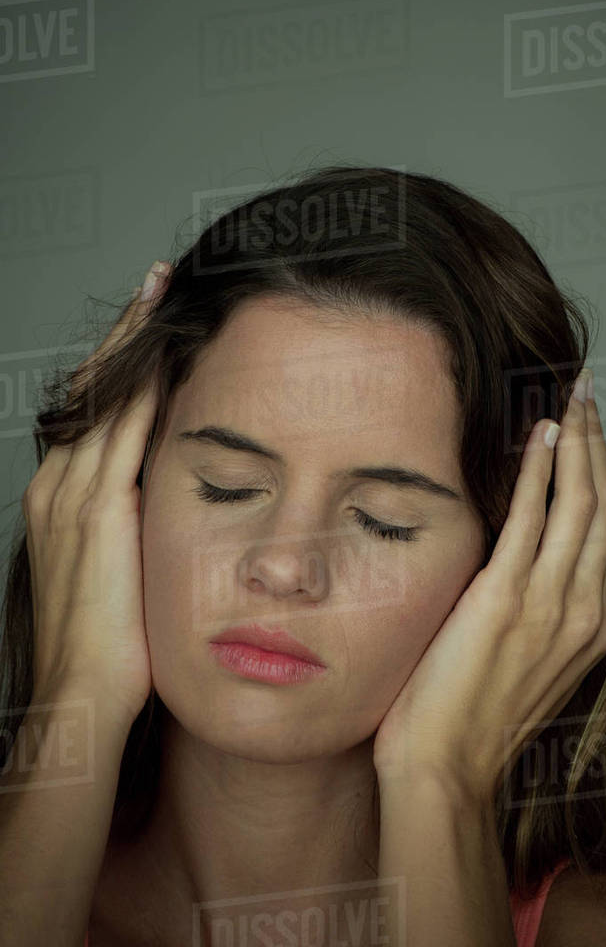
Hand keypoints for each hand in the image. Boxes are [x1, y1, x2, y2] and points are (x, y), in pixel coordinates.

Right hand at [22, 261, 170, 727]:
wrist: (83, 693)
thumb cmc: (111, 642)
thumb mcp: (120, 564)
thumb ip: (137, 519)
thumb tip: (175, 491)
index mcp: (60, 493)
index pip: (92, 406)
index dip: (120, 360)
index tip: (150, 320)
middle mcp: (59, 482)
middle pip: (93, 385)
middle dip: (124, 330)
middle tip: (157, 282)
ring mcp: (73, 492)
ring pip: (105, 394)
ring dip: (133, 340)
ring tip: (162, 295)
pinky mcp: (99, 510)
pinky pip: (123, 429)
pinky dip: (142, 384)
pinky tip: (166, 350)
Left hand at [372, 368, 605, 801]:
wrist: (445, 768)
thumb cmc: (469, 718)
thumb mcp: (522, 658)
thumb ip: (532, 606)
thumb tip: (513, 557)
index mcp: (593, 625)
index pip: (605, 531)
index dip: (600, 475)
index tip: (588, 436)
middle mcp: (584, 610)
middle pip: (603, 505)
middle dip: (598, 443)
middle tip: (588, 397)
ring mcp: (550, 603)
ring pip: (581, 502)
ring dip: (577, 442)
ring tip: (571, 400)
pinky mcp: (507, 597)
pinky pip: (533, 516)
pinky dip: (541, 468)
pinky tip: (540, 434)